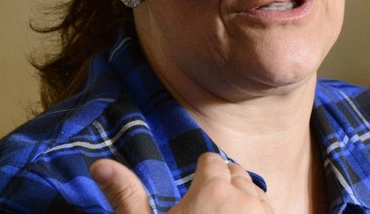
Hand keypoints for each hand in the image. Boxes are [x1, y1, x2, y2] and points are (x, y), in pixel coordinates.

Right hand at [91, 153, 274, 213]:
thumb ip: (126, 196)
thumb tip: (99, 165)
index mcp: (212, 191)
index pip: (211, 160)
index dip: (200, 175)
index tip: (193, 195)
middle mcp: (245, 198)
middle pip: (235, 174)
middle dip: (222, 186)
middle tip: (204, 212)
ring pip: (255, 192)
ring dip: (242, 201)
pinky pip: (270, 212)